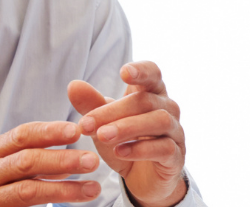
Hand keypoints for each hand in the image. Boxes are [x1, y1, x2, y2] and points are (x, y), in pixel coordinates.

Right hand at [0, 121, 102, 206]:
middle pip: (26, 162)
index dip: (50, 132)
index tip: (76, 130)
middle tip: (92, 160)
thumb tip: (67, 159)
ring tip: (93, 189)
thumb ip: (28, 159)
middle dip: (61, 160)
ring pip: (28, 192)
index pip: (22, 136)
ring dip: (63, 190)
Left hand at [67, 61, 187, 206]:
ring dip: (127, 127)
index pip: (153, 73)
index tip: (123, 72)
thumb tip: (73, 85)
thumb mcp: (104, 124)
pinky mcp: (176, 156)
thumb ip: (92, 104)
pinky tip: (120, 152)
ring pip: (158, 121)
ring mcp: (175, 132)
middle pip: (146, 101)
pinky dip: (141, 149)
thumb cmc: (126, 143)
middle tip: (87, 124)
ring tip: (102, 136)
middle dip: (114, 111)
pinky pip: (164, 148)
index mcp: (152, 94)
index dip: (141, 70)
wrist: (144, 179)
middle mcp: (168, 109)